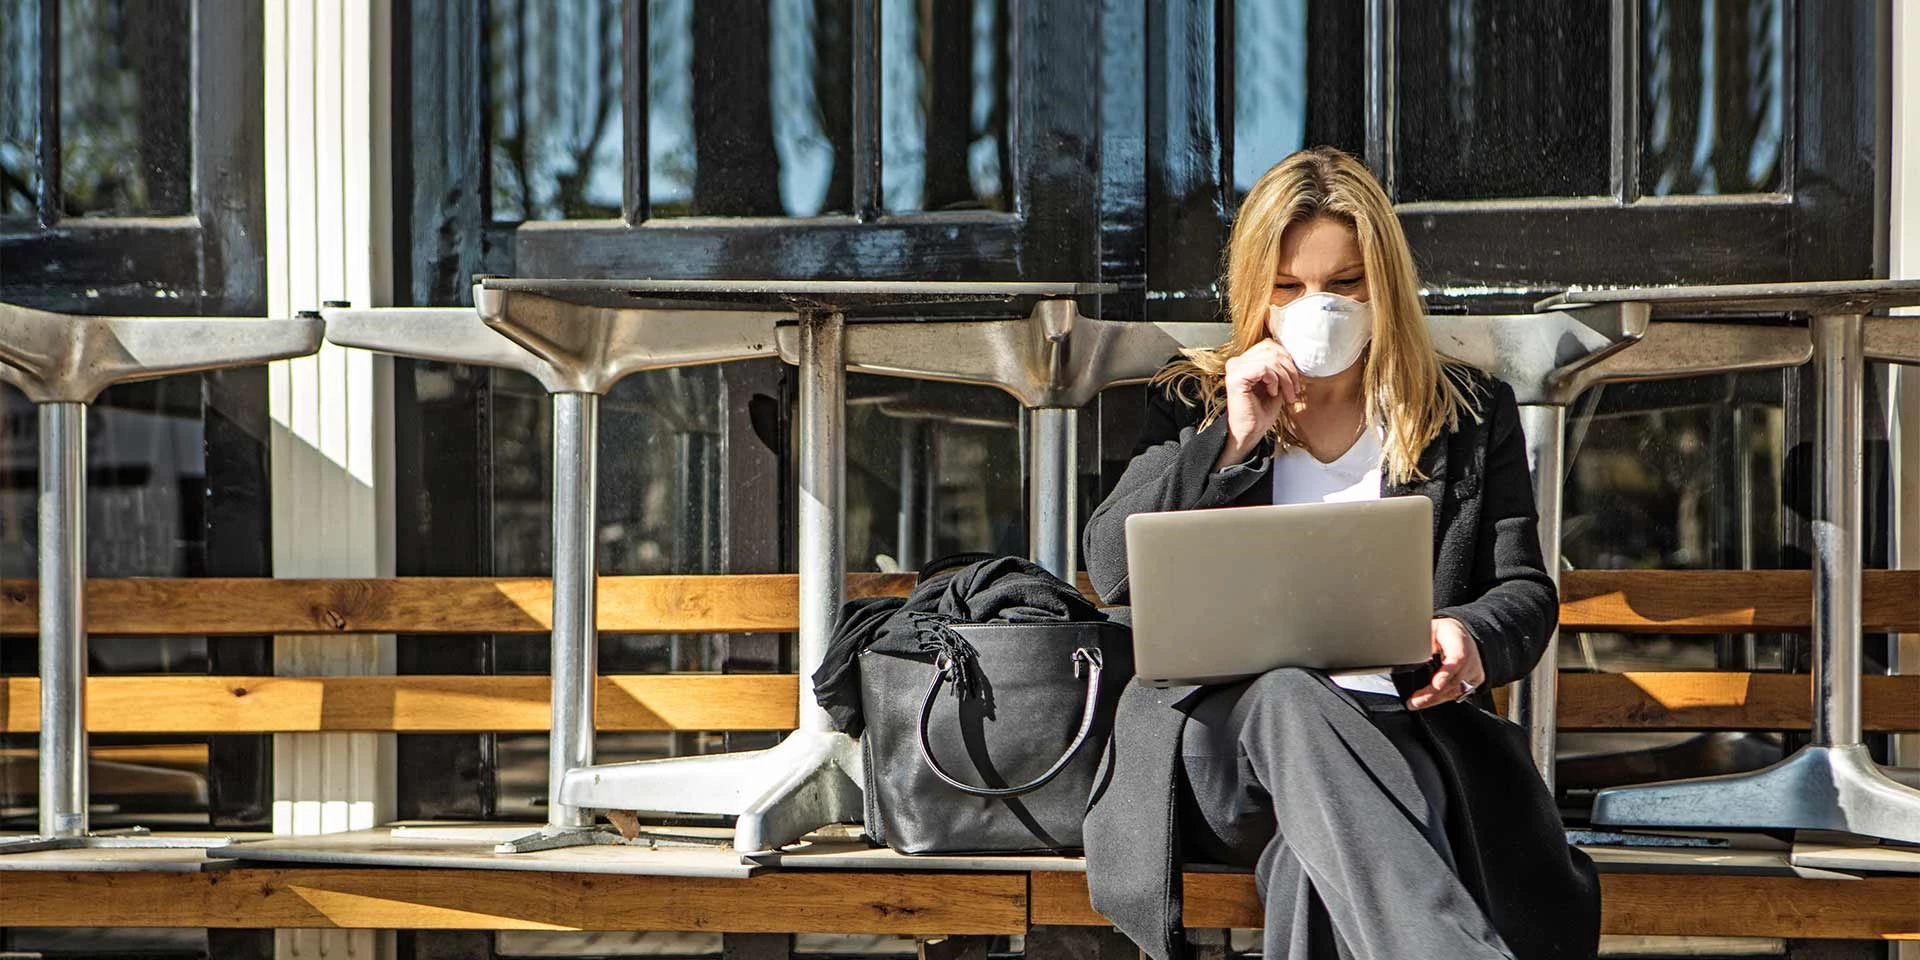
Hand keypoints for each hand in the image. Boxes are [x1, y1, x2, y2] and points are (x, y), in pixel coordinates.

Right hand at [1215, 339, 1301, 468]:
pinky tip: (1273, 393)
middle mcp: (1236, 362)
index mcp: (1244, 361)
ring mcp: (1234, 369)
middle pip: (1272, 349)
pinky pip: (1264, 368)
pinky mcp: (1235, 378)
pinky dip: (1274, 380)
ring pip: (1271, 359)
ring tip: (1286, 394)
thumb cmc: (1261, 413)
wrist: (1250, 434)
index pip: (1270, 345)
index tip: (1294, 382)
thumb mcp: (1276, 384)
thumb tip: (1293, 354)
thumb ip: (1280, 367)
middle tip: (1293, 390)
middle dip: (1289, 370)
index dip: (1287, 361)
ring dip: (1285, 378)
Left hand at [1407, 617, 1485, 709]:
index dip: (1446, 673)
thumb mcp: (1428, 629)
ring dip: (1435, 699)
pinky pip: (1459, 692)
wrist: (1459, 632)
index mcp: (1458, 638)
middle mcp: (1471, 655)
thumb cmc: (1441, 631)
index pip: (1457, 658)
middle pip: (1454, 679)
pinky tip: (1428, 701)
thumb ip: (1418, 640)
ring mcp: (1474, 668)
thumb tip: (1401, 650)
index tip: (1436, 685)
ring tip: (1415, 703)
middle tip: (1413, 701)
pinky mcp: (1475, 679)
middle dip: (1433, 693)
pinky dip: (1442, 698)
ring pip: (1456, 689)